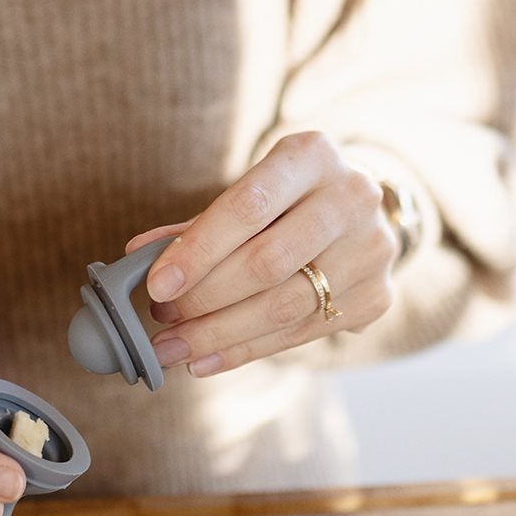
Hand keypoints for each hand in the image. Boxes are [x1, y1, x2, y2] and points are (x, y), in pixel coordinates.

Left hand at [127, 131, 397, 376]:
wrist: (356, 213)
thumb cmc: (285, 201)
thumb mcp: (246, 193)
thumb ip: (196, 225)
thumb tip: (138, 255)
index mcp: (311, 155)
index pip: (248, 206)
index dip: (198, 251)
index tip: (156, 286)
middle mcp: (353, 197)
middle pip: (268, 262)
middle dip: (205, 299)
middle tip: (162, 322)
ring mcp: (372, 250)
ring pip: (285, 306)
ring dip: (219, 335)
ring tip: (173, 349)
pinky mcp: (378, 297)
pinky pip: (300, 335)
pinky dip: (245, 351)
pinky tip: (206, 360)